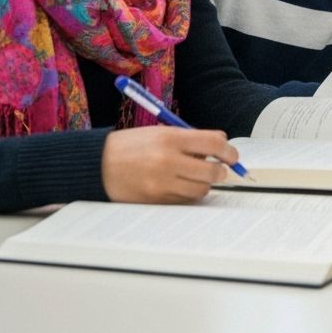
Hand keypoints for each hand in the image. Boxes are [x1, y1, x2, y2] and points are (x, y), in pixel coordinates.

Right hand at [101, 126, 236, 202]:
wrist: (99, 164)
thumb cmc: (132, 145)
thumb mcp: (162, 131)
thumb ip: (191, 138)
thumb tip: (220, 145)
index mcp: (171, 138)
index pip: (214, 144)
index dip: (229, 151)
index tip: (232, 156)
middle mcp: (168, 161)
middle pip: (212, 172)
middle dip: (221, 171)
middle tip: (221, 169)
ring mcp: (162, 184)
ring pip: (200, 190)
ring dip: (205, 184)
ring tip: (198, 177)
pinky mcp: (155, 201)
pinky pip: (184, 201)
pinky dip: (189, 194)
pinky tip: (182, 185)